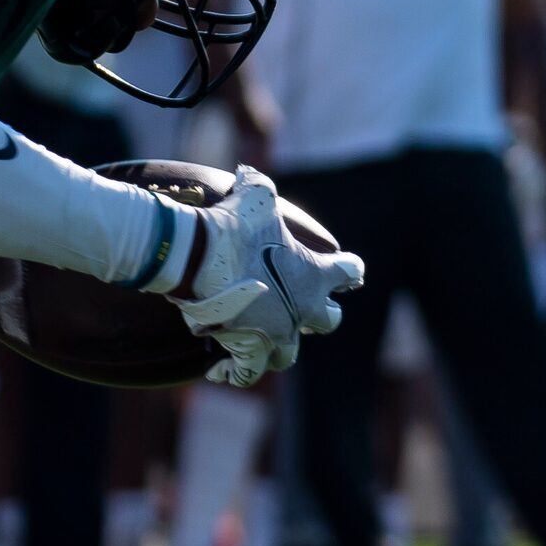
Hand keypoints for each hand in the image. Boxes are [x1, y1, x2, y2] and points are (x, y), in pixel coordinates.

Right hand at [167, 166, 364, 386]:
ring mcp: (277, 333)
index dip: (347, 269)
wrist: (196, 255)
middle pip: (328, 320)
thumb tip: (249, 172)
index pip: (350, 272)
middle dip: (319, 314)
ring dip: (277, 346)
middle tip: (300, 305)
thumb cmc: (229, 224)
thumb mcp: (255, 194)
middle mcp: (303, 309)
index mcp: (315, 274)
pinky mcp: (248, 350)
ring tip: (260, 338)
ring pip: (288, 354)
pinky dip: (235, 372)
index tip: (346, 269)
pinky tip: (220, 370)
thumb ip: (261, 186)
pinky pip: (247, 373)